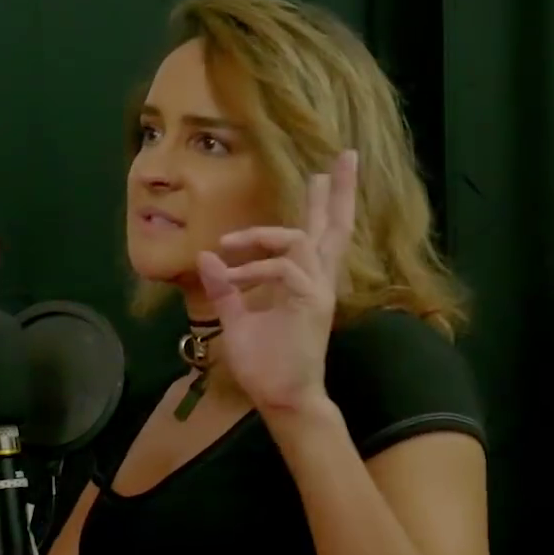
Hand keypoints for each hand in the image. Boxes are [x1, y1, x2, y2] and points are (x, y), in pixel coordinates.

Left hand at [197, 150, 358, 418]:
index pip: (318, 234)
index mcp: (304, 281)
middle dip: (339, 190)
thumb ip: (225, 287)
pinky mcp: (311, 305)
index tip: (320, 173)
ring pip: (300, 240)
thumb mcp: (236, 319)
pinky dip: (256, 269)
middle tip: (345, 155)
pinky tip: (234, 279)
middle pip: (336, 226)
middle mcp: (317, 280)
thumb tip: (207, 256)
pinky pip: (285, 269)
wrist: (281, 399)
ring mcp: (317, 291)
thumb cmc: (264, 365)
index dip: (325, 203)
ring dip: (261, 235)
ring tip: (228, 245)